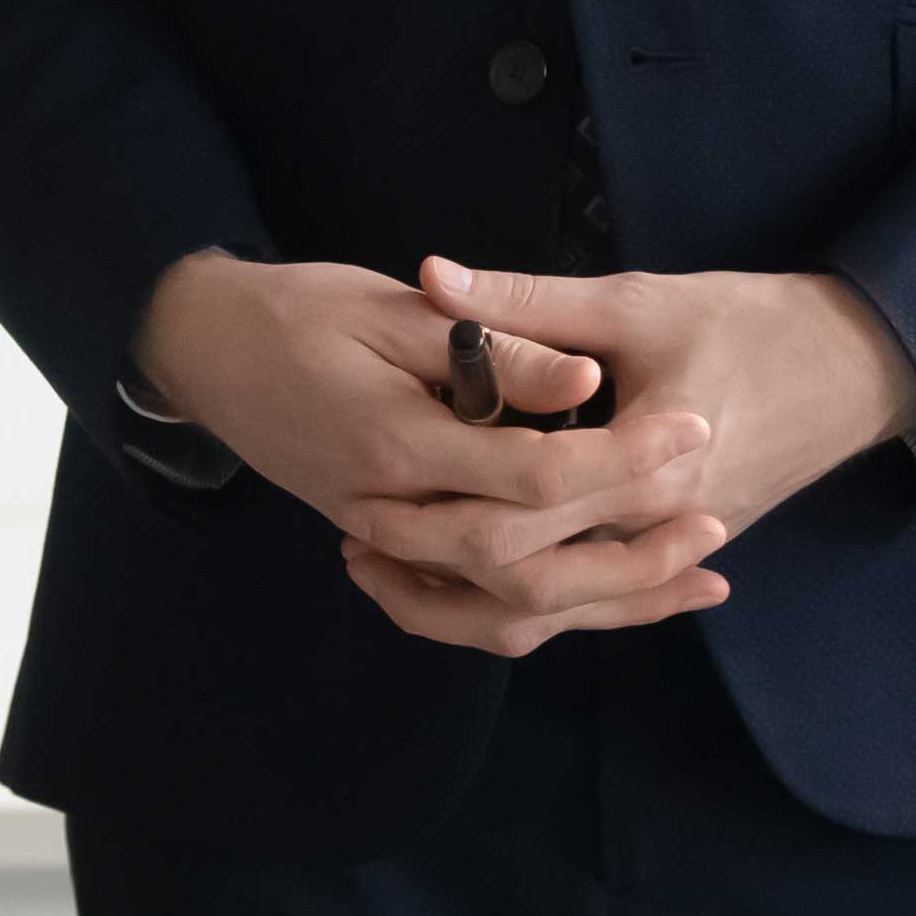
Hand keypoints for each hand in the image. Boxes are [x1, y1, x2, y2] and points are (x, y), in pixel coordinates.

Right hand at [132, 252, 721, 655]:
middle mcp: (390, 511)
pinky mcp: (387, 547)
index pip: (534, 477)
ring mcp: (384, 540)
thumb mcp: (385, 303)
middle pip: (529, 567)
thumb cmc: (291, 309)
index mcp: (396, 442)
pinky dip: (541, 611)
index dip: (624, 459)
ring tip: (692, 581)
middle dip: (633, 556)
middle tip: (716, 524)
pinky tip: (604, 594)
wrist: (198, 349)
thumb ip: (490, 347)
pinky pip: (467, 609)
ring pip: (503, 609)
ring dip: (603, 604)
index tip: (696, 424)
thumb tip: (588, 384)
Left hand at [341, 259, 915, 652]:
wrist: (857, 366)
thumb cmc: (751, 322)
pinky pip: (589, 599)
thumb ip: (527, 302)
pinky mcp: (674, 552)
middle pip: (527, 585)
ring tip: (387, 568)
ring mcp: (670, 551)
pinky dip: (524, 596)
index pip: (518, 516)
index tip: (359, 495)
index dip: (431, 512)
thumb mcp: (634, 302)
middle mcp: (657, 532)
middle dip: (435, 570)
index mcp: (644, 471)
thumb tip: (430, 277)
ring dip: (470, 598)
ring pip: (556, 612)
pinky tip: (464, 574)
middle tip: (355, 539)